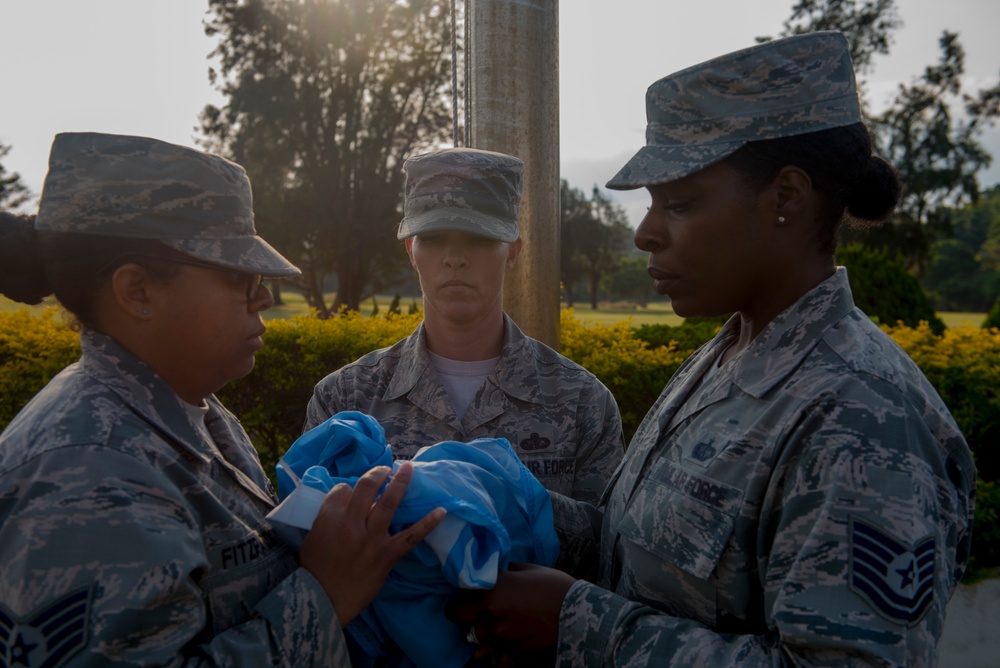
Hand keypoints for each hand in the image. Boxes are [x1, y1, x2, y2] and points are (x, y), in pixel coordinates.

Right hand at [300, 462, 444, 625]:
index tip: (355, 492)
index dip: (351, 488)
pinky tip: (441, 510)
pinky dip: (427, 523)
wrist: (323, 599)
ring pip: (388, 504)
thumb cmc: (316, 568)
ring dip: (400, 483)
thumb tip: (350, 501)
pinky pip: (410, 536)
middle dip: (377, 473)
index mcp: (330, 518)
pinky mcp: (386, 555)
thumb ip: (330, 515)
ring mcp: (371, 539)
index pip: (344, 490)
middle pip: (366, 488)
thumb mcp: (314, 534)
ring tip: (408, 468)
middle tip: (386, 468)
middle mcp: (351, 524)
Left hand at [446, 562, 575, 652]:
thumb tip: (490, 572)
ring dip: (479, 629)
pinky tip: (503, 637)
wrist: (578, 613)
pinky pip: (492, 651)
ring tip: (493, 621)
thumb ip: (503, 572)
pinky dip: (494, 647)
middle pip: (457, 618)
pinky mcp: (512, 651)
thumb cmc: (553, 584)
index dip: (459, 596)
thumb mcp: (525, 570)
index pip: (456, 598)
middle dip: (462, 614)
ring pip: (474, 636)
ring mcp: (501, 635)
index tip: (467, 593)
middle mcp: (490, 614)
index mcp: (491, 590)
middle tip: (473, 609)